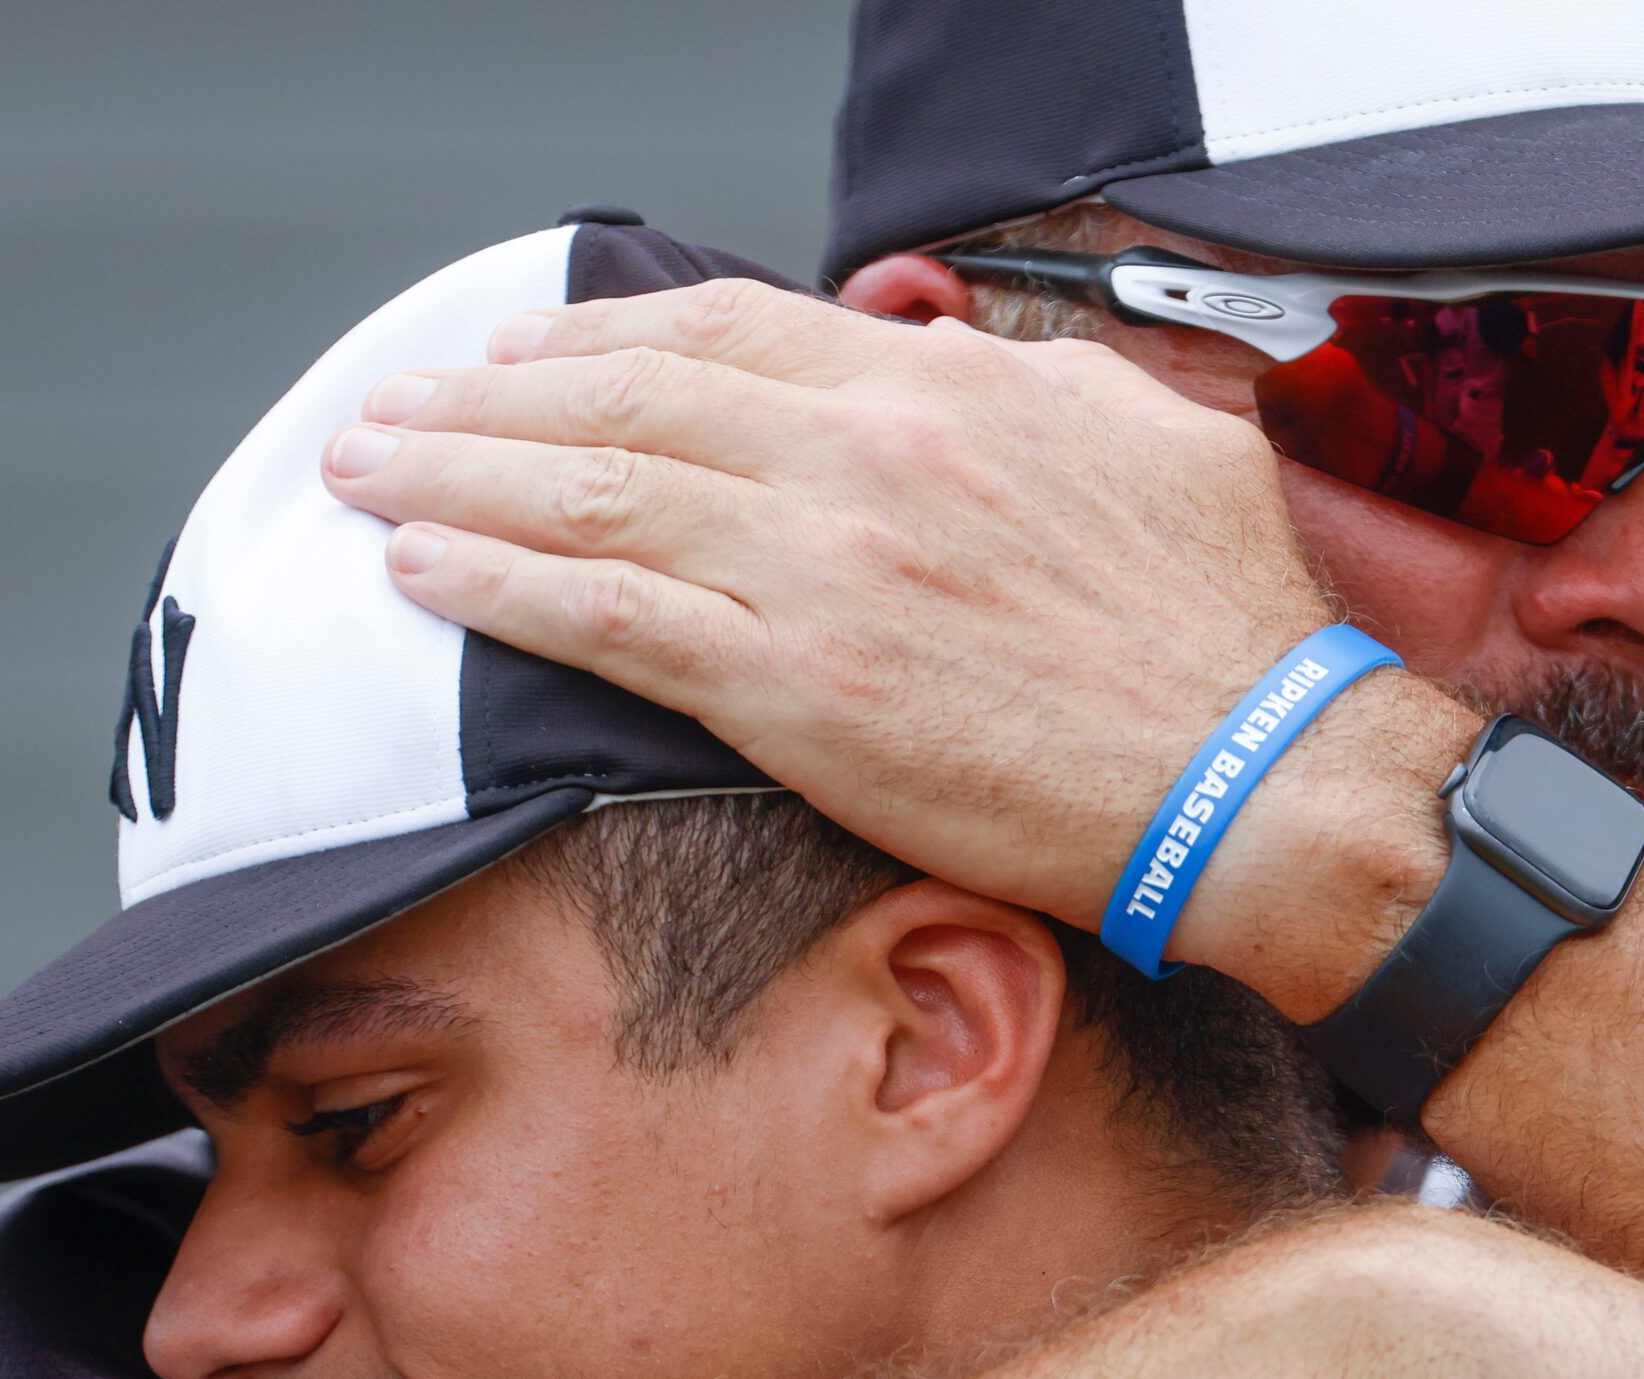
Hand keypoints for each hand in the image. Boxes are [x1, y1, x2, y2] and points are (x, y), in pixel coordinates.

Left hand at [323, 280, 1464, 1018]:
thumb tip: (947, 362)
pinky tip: (426, 572)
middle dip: (485, 397)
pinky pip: (608, 620)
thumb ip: (1018, 394)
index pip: (719, 331)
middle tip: (397, 405)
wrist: (1272, 781)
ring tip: (370, 471)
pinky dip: (501, 587)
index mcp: (943, 390)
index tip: (524, 350)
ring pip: (589, 496)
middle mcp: (864, 457)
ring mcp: (823, 572)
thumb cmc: (1231, 631)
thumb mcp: (1140, 447)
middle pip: (622, 399)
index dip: (596, 335)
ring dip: (455, 477)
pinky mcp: (801, 696)